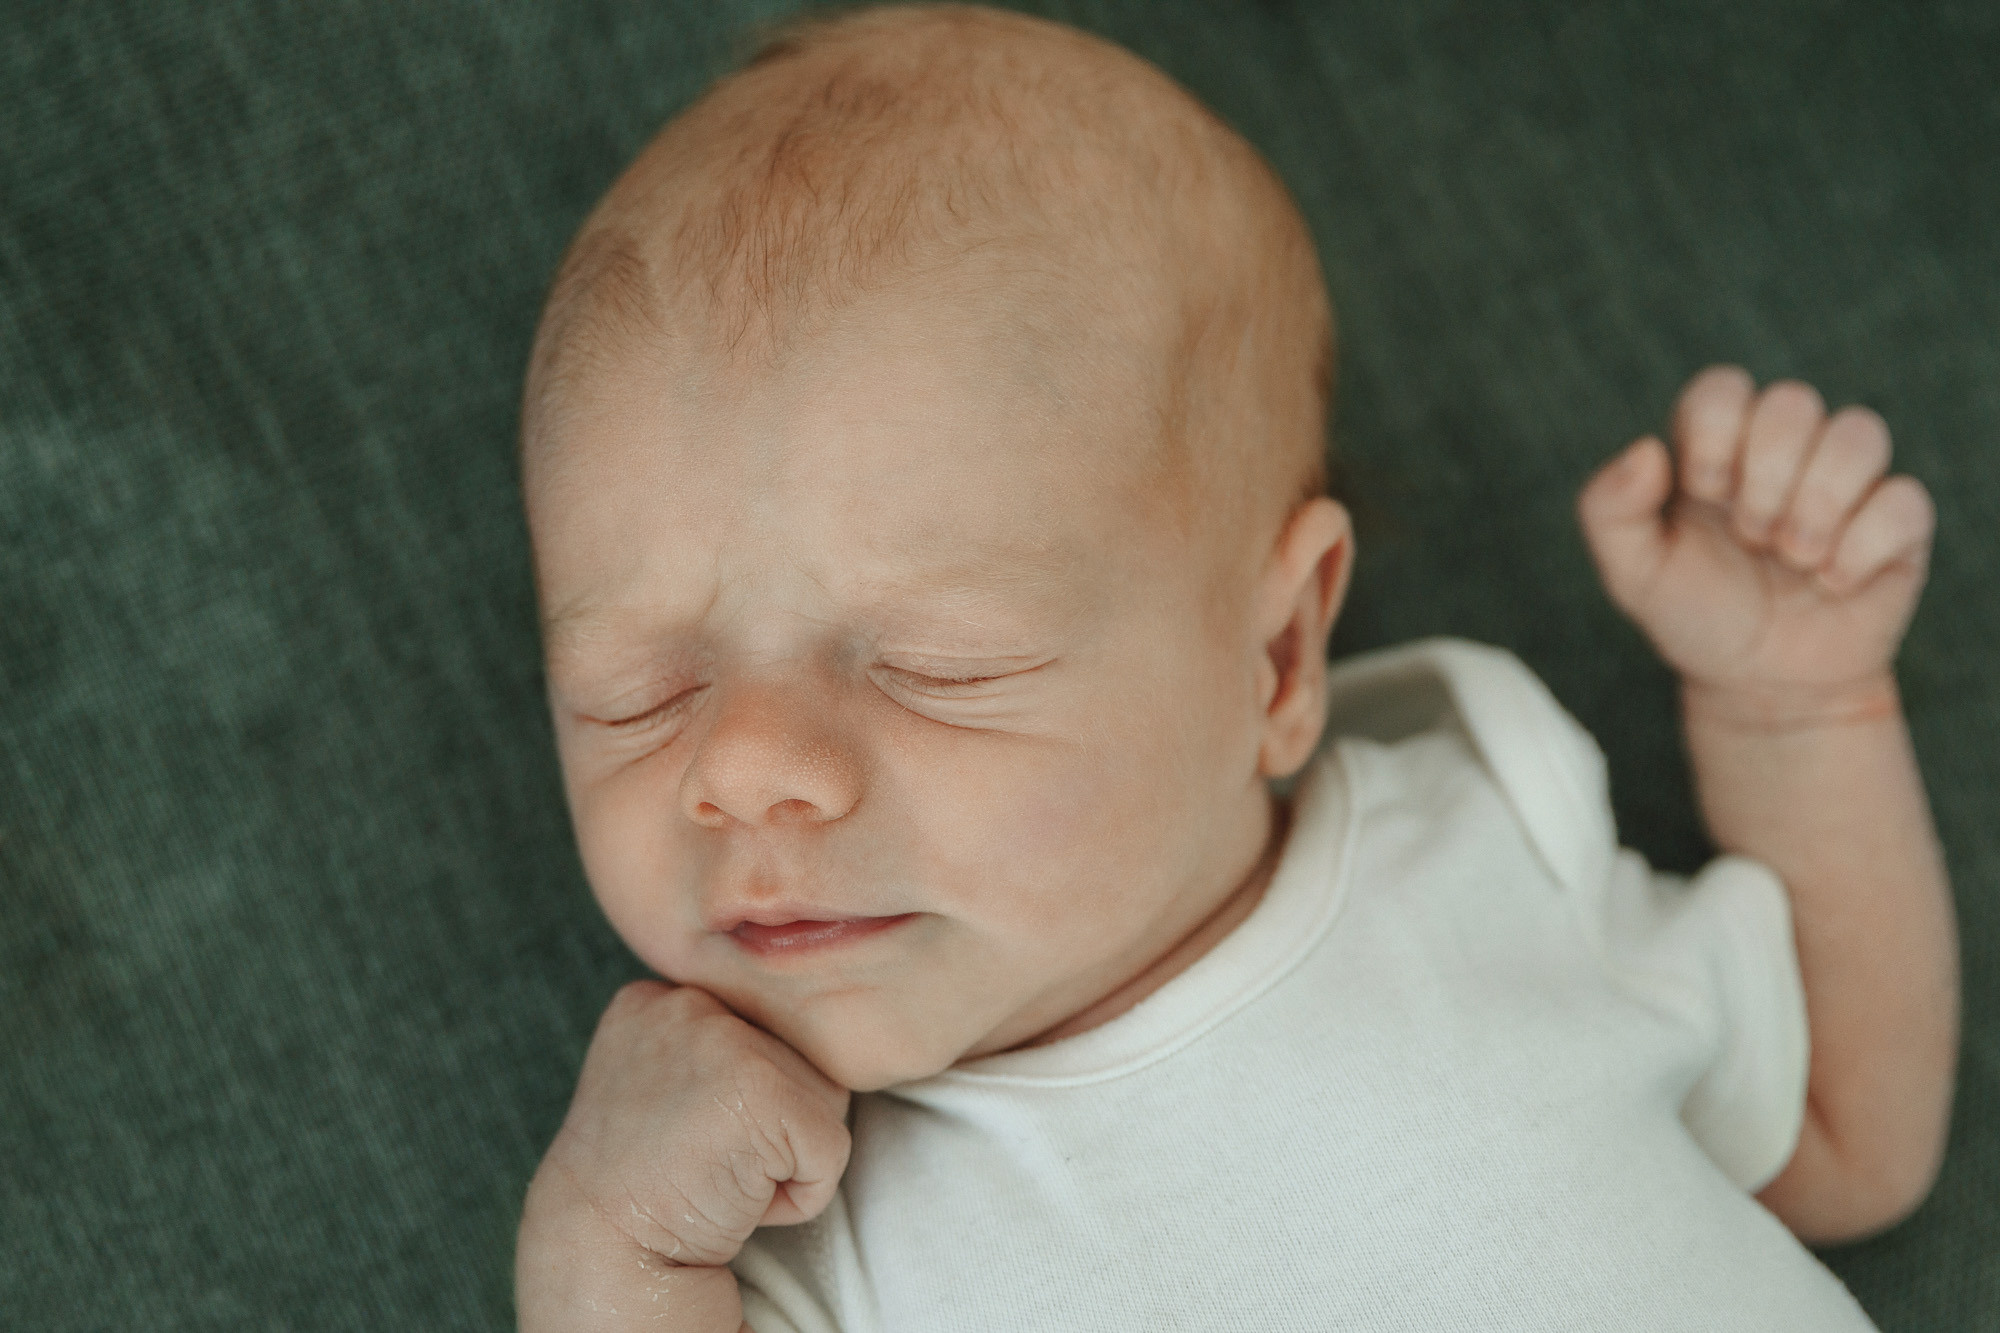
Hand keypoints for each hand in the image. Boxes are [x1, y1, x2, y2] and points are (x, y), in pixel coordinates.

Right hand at [525, 980, 851, 1268]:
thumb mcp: (657, 1080)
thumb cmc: (642, 1184)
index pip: (761, 1030)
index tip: (682, 1136)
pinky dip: (800, 1195)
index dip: (738, 1101)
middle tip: (698, 1159)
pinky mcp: (766, 1092)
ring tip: (716, 1174)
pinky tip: (735, 1198)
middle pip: (798, 1055)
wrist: (602, 1259)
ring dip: (786, 1152)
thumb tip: (800, 1032)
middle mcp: (691, 1000)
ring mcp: (727, 1041)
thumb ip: (715, 1044)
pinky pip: (832, 1148)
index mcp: (661, 995)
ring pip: (825, 1095)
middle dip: (768, 1122)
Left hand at [1577, 366, 1934, 712]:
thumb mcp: (1632, 573)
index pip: (1722, 388)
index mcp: (1718, 447)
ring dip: (1817, 503)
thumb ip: (1608, 508)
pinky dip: (1861, 546)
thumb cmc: (1695, 614)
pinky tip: (1833, 582)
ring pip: (1859, 432)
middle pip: (1792, 401)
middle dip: (1764, 478)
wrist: (1760, 684)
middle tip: (1750, 537)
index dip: (1714, 434)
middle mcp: (1786, 452)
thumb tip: (1646, 449)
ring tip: (1793, 556)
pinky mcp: (1898, 522)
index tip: (1704, 492)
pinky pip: (1904, 499)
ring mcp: (1847, 482)